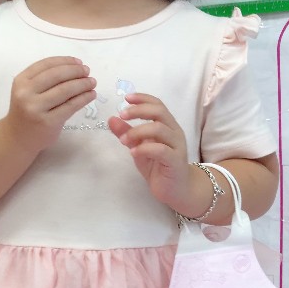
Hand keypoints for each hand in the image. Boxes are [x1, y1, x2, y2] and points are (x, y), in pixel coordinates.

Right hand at [4, 56, 95, 154]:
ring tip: (92, 82)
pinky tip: (91, 94)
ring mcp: (36, 108)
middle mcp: (26, 93)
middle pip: (57, 75)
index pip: (46, 65)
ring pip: (65, 90)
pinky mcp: (48, 122)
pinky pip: (71, 106)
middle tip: (87, 71)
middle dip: (76, 71)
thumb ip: (44, 79)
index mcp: (21, 81)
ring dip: (83, 84)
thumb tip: (76, 67)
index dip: (65, 61)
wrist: (18, 138)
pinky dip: (84, 98)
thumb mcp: (28, 91)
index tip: (78, 62)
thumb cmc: (27, 111)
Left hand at [107, 92, 197, 211]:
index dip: (143, 99)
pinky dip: (145, 148)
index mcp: (168, 126)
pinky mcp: (176, 161)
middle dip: (139, 111)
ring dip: (138, 131)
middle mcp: (174, 132)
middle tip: (122, 115)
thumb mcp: (139, 147)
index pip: (158, 105)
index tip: (126, 98)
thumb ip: (127, 133)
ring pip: (159, 129)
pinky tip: (133, 152)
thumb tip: (111, 119)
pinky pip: (161, 150)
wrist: (176, 190)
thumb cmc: (159, 166)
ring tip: (123, 139)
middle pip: (159, 112)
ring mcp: (177, 146)